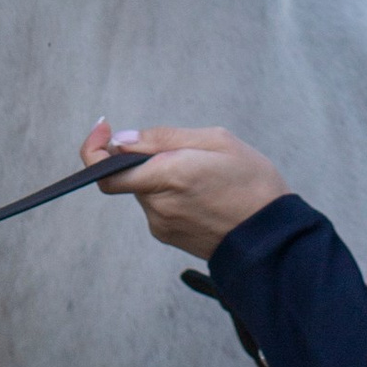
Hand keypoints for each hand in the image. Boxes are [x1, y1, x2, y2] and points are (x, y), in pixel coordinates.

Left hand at [83, 122, 289, 262]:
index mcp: (168, 175)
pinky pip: (158, 205)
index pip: (106, 170)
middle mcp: (158, 204)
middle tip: (187, 152)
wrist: (272, 237)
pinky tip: (203, 193)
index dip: (94, 149)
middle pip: (130, 174)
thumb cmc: (253, 184)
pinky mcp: (168, 235)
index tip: (103, 129)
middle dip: (148, 157)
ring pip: (146, 189)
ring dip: (162, 176)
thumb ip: (163, 137)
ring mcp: (161, 224)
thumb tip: (121, 140)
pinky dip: (171, 193)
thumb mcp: (217, 141)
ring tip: (204, 175)